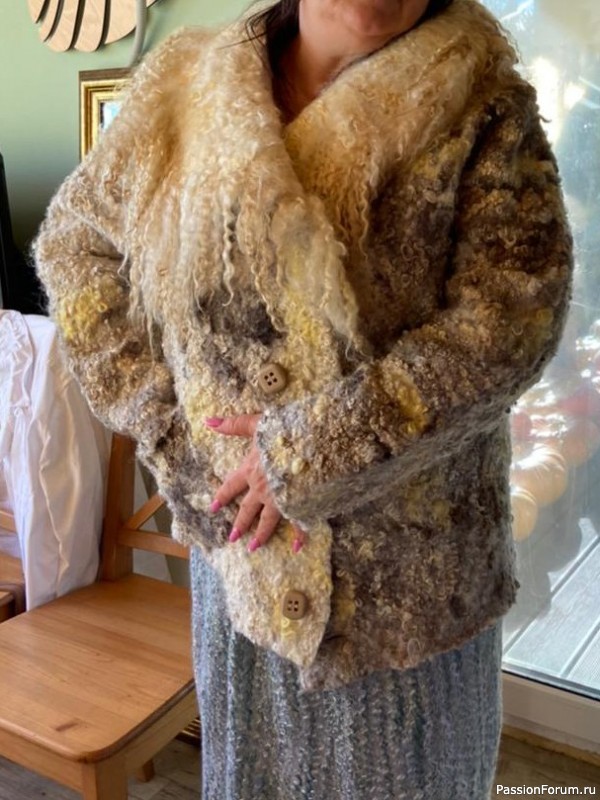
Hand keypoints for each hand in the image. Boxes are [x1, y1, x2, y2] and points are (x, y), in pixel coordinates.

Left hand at [205, 414, 304, 552]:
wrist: (314, 446)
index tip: (213, 507)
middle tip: (232, 538)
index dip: (222, 495)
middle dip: (239, 523)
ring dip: (260, 535)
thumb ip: (234, 424)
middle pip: (247, 509)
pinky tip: (296, 548)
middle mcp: (263, 488)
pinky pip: (298, 524)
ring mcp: (281, 499)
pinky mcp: (299, 504)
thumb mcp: (258, 424)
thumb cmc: (286, 432)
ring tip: (253, 547)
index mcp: (252, 469)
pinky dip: (299, 536)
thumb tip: (208, 420)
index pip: (232, 485)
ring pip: (268, 520)